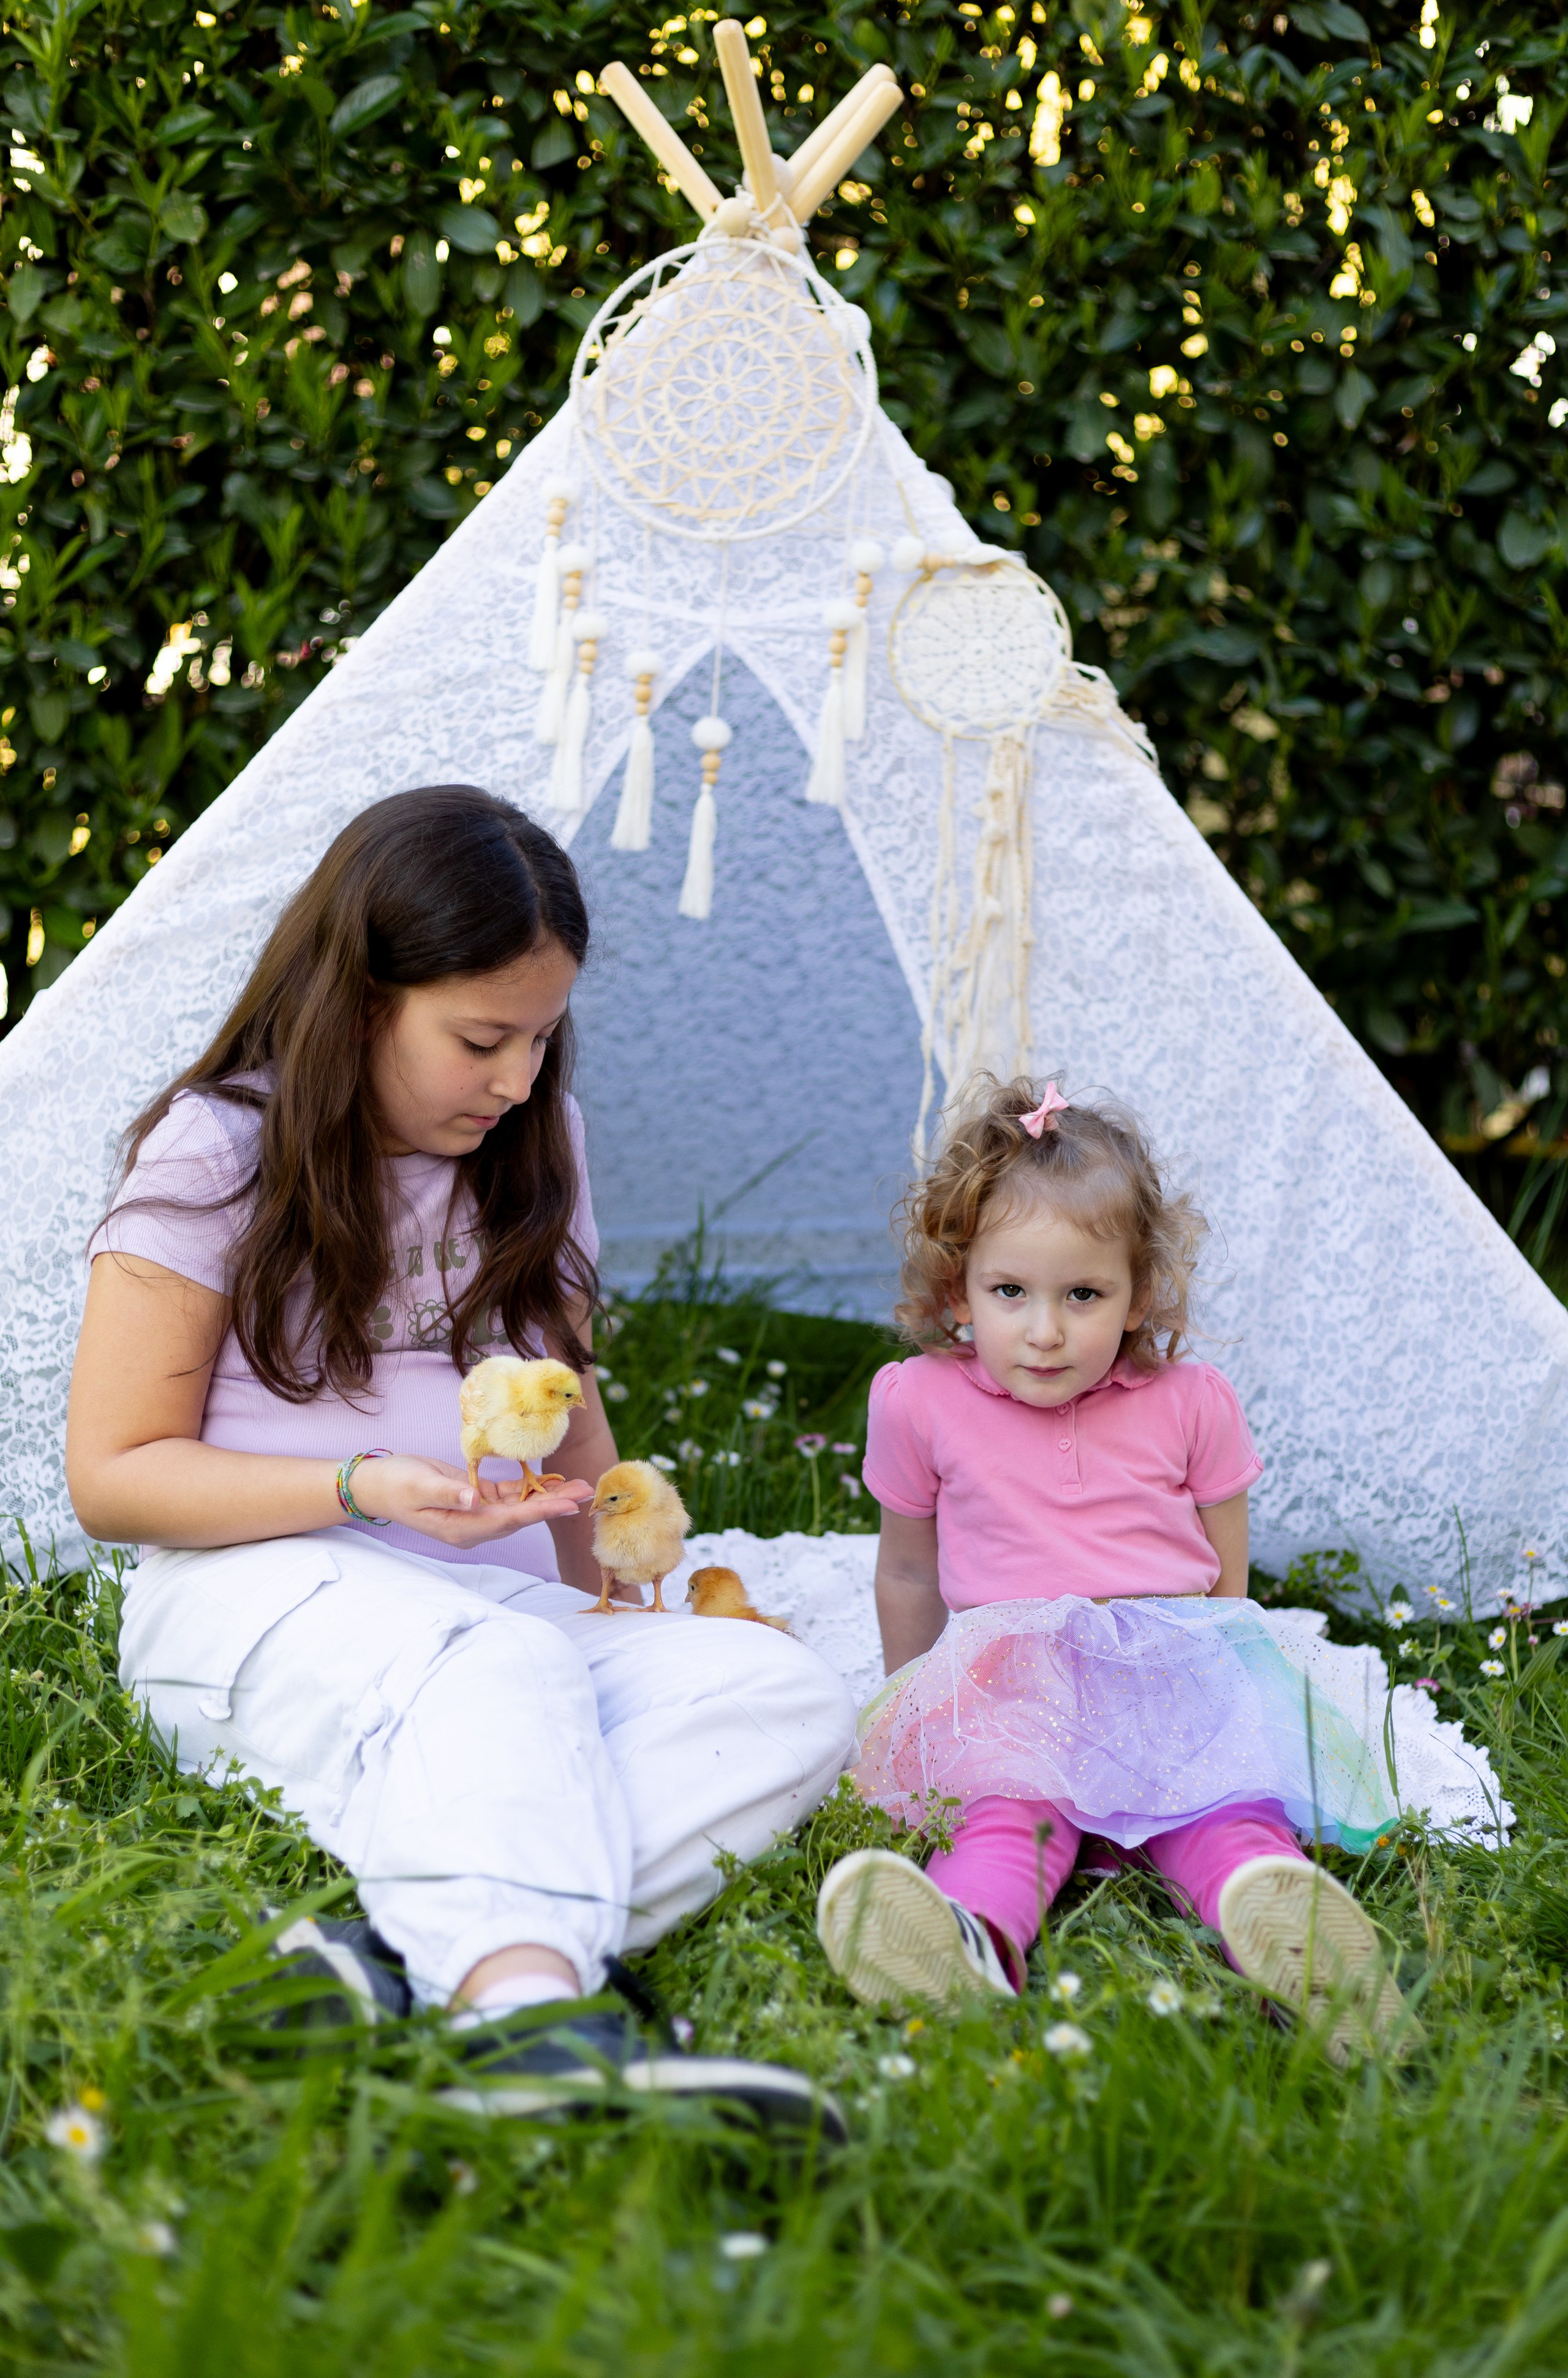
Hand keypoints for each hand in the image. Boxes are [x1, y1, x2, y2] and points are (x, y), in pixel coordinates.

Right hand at [348, 1456, 591, 1547]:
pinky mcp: (476, 1498)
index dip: (538, 1512)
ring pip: (520, 1506)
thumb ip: (448, 1494)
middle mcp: (473, 1526)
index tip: (566, 1506)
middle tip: (586, 1492)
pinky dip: (531, 1488)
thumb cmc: (394, 1484)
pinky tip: (552, 1481)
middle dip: (554, 1504)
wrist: (377, 1483)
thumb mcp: (418, 1486)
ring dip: (549, 1496)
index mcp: (461, 1528)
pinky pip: (509, 1495)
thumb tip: (475, 1501)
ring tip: (579, 1486)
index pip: (507, 1520)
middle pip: (522, 1516)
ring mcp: (476, 1514)